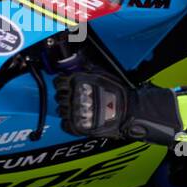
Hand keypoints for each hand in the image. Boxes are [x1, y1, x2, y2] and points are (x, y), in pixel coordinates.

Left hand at [54, 70, 181, 143]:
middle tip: (75, 97)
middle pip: (59, 96)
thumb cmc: (118, 93)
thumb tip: (78, 60)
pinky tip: (78, 119)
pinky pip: (64, 124)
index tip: (66, 85)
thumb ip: (87, 68)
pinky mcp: (78, 126)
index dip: (61, 83)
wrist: (129, 112)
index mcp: (77, 82)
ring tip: (79, 109)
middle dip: (65, 96)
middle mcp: (73, 96)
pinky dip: (69, 122)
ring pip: (61, 110)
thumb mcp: (102, 74)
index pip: (58, 82)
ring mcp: (74, 112)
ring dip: (67, 109)